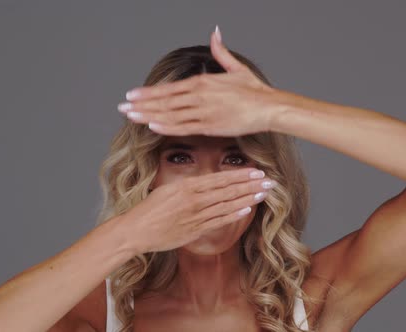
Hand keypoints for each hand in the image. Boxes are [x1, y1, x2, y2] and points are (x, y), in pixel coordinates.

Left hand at [117, 26, 283, 136]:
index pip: (168, 88)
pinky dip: (167, 127)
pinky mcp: (210, 127)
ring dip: (148, 116)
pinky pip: (184, 128)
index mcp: (203, 82)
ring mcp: (204, 113)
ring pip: (170, 115)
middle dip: (141, 105)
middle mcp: (199, 97)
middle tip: (122, 108)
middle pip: (164, 101)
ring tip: (131, 117)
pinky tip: (152, 127)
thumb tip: (215, 32)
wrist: (269, 107)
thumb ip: (221, 52)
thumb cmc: (254, 90)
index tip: (131, 95)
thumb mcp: (236, 68)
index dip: (148, 92)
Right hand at [121, 167, 276, 253]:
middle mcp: (194, 199)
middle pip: (227, 190)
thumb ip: (188, 188)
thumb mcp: (167, 190)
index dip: (240, 175)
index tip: (256, 171)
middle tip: (269, 181)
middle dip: (250, 185)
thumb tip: (205, 185)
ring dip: (247, 198)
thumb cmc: (149, 210)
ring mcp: (195, 216)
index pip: (219, 179)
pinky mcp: (195, 230)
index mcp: (187, 187)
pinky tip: (247, 210)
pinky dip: (233, 215)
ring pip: (227, 205)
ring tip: (263, 193)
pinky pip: (218, 221)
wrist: (136, 231)